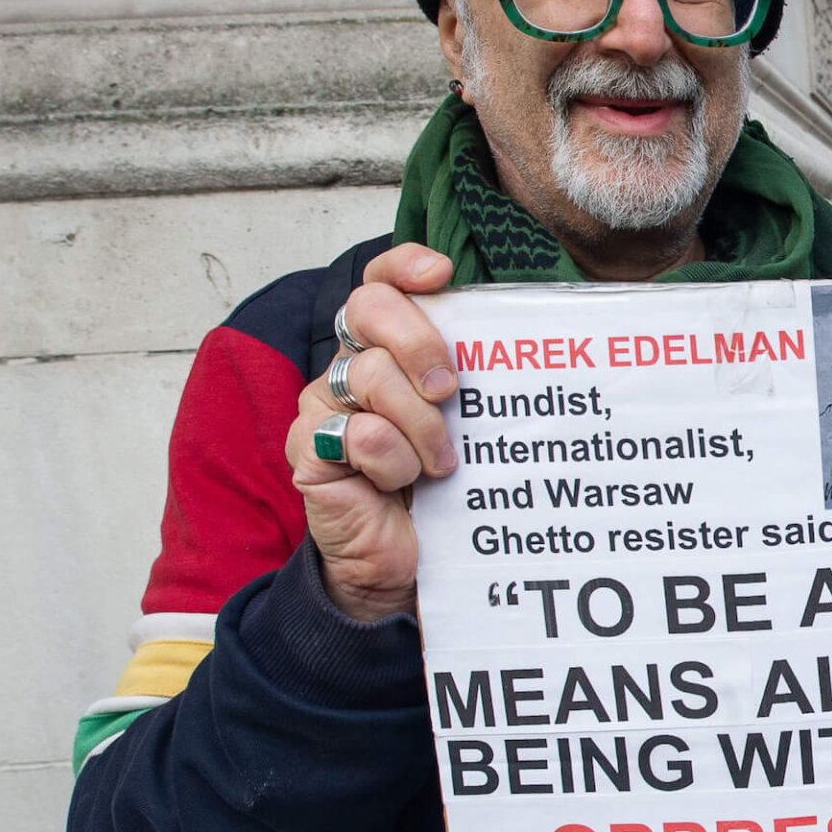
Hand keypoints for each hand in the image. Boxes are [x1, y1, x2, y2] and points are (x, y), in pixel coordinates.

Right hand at [284, 242, 458, 622]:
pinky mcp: (308, 452)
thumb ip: (477, 379)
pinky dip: (391, 461)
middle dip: (419, 342)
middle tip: (450, 390)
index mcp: (384, 350)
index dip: (403, 267)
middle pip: (366, 309)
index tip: (442, 273)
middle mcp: (347, 367)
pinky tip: (400, 484)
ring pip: (367, 375)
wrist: (406, 564)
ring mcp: (321, 407)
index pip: (380, 284)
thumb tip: (523, 337)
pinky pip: (354, 434)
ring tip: (441, 465)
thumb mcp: (470, 425)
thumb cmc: (444, 489)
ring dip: (420, 425)